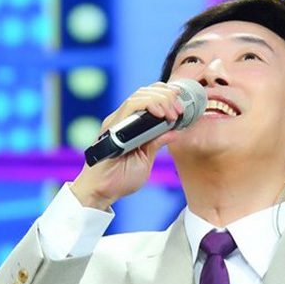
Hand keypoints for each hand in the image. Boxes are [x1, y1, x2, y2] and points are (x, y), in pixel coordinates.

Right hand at [70, 82, 185, 207]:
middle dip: (167, 96)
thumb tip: (176, 132)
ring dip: (161, 100)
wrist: (103, 191)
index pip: (149, 98)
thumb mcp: (146, 157)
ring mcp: (117, 121)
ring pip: (139, 96)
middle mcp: (123, 119)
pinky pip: (130, 107)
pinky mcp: (113, 127)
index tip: (181, 105)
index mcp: (132, 125)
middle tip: (180, 110)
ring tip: (173, 113)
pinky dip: (148, 105)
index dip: (166, 96)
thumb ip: (157, 142)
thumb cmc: (121, 178)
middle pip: (145, 92)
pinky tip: (161, 114)